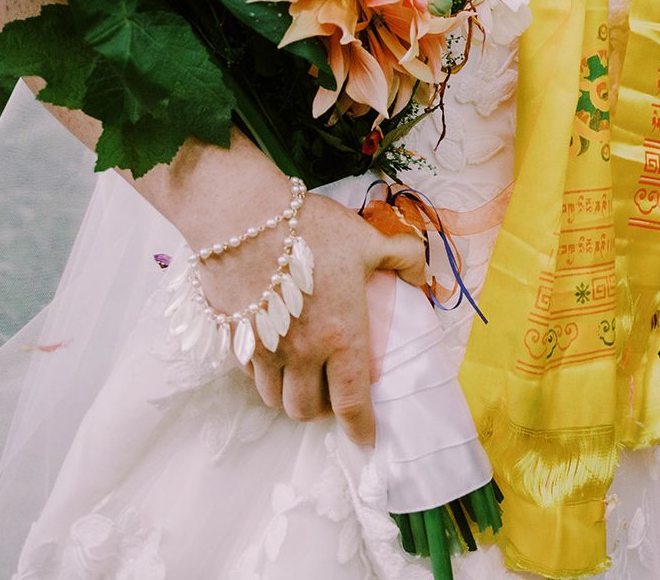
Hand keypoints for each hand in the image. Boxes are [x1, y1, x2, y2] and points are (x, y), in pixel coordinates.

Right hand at [210, 194, 429, 444]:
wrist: (243, 218)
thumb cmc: (311, 229)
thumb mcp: (367, 240)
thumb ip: (402, 258)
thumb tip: (424, 273)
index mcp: (342, 336)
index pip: (352, 401)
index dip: (360, 428)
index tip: (366, 440)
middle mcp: (302, 354)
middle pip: (307, 410)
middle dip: (321, 410)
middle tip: (330, 393)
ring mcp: (265, 350)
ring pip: (275, 399)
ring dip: (289, 396)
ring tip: (300, 377)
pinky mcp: (235, 340)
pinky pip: (250, 374)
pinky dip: (264, 375)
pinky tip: (273, 353)